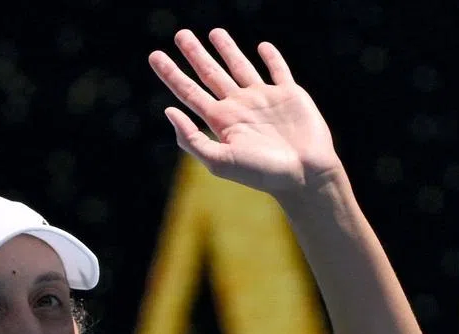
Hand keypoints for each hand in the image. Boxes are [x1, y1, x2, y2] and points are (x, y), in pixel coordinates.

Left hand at [150, 29, 341, 194]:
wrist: (304, 176)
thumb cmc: (262, 174)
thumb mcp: (220, 161)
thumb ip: (192, 139)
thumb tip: (169, 111)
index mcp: (220, 121)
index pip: (188, 91)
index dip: (170, 73)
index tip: (154, 56)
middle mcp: (239, 107)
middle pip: (210, 74)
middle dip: (195, 54)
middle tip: (181, 34)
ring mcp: (264, 99)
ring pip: (240, 67)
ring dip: (227, 49)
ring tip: (214, 32)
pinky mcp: (290, 95)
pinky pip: (278, 70)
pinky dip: (271, 57)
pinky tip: (262, 46)